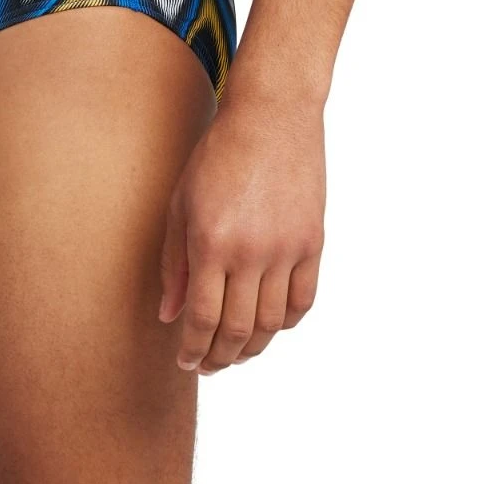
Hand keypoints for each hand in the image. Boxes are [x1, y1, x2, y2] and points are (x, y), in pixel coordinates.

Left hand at [158, 87, 325, 372]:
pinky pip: (303, 301)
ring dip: (252, 347)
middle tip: (208, 366)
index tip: (186, 363)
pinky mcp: (313, 243)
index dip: (193, 349)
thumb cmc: (216, 156)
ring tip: (235, 353)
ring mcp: (287, 250)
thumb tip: (170, 317)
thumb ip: (173, 264)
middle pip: (238, 330)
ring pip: (273, 324)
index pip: (202, 319)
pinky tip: (270, 327)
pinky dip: (287, 323)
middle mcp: (252, 253)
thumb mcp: (180, 204)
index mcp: (211, 243)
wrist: (272, 117)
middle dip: (220, 357)